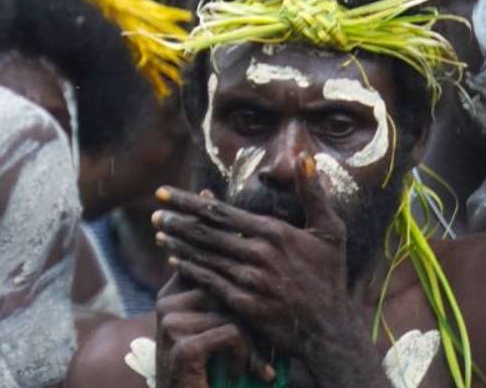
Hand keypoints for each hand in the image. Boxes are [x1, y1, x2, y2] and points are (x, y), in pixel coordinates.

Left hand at [153, 157, 386, 384]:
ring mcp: (249, 281)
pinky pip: (208, 282)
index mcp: (273, 232)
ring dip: (177, 243)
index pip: (219, 212)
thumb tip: (304, 157)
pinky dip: (189, 268)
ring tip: (158, 232)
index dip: (186, 201)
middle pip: (205, 233)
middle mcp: (258, 255)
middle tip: (155, 212)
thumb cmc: (329, 276)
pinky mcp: (244, 304)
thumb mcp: (331, 232)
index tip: (163, 193)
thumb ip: (314, 194)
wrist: (329, 328)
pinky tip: (174, 260)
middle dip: (175, 221)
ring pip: (203, 256)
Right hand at [154, 277, 273, 387]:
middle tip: (266, 349)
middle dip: (252, 320)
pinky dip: (245, 357)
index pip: (210, 270)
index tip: (260, 312)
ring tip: (254, 366)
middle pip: (225, 290)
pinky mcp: (183, 347)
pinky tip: (239, 374)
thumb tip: (256, 277)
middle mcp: (166, 304)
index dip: (239, 288)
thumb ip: (220, 303)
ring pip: (232, 312)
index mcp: (170, 295)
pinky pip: (232, 334)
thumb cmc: (205, 374)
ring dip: (252, 343)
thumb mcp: (211, 331)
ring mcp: (170, 324)